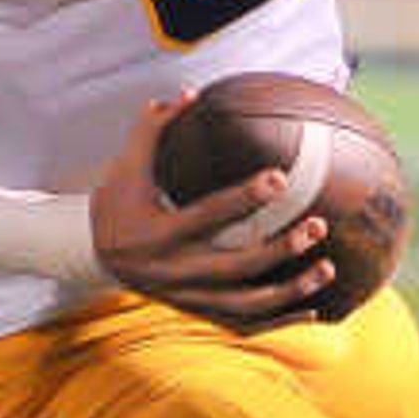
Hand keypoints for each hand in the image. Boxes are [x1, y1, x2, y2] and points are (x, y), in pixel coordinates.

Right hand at [85, 94, 336, 328]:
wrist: (92, 253)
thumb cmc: (116, 199)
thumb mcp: (125, 163)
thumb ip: (154, 128)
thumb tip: (190, 93)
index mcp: (158, 235)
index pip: (207, 215)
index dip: (244, 198)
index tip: (281, 177)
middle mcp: (173, 273)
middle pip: (235, 267)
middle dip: (279, 250)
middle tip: (317, 226)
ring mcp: (186, 298)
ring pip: (245, 305)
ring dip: (289, 291)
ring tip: (326, 268)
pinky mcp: (196, 312)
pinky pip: (243, 324)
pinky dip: (278, 321)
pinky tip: (313, 310)